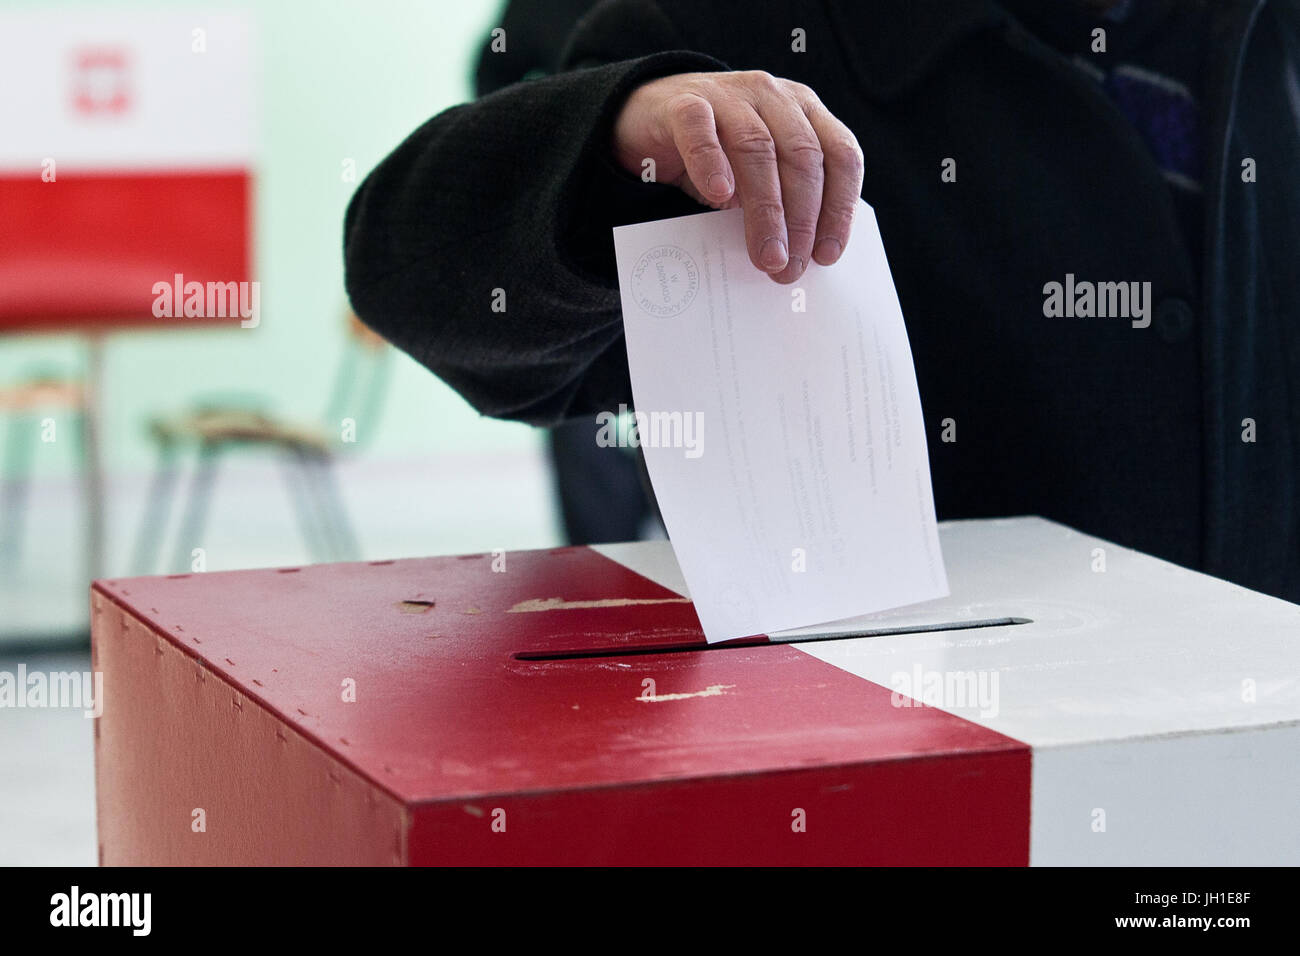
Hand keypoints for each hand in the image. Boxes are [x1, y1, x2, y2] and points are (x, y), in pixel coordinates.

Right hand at [612, 70, 863, 283]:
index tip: (827, 254)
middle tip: (790, 266)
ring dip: (766, 210)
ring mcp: (728, 94)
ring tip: (765, 256)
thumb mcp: (756, 174)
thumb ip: (781, 199)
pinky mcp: (684, 103)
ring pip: (757, 148)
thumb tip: (795, 256)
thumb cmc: (714, 152)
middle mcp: (773, 96)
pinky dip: (712, 163)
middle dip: (802, 219)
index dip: (840, 207)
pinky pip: (700, 131)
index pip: (840, 154)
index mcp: (803, 110)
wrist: (648, 117)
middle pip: (802, 156)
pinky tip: (719, 195)